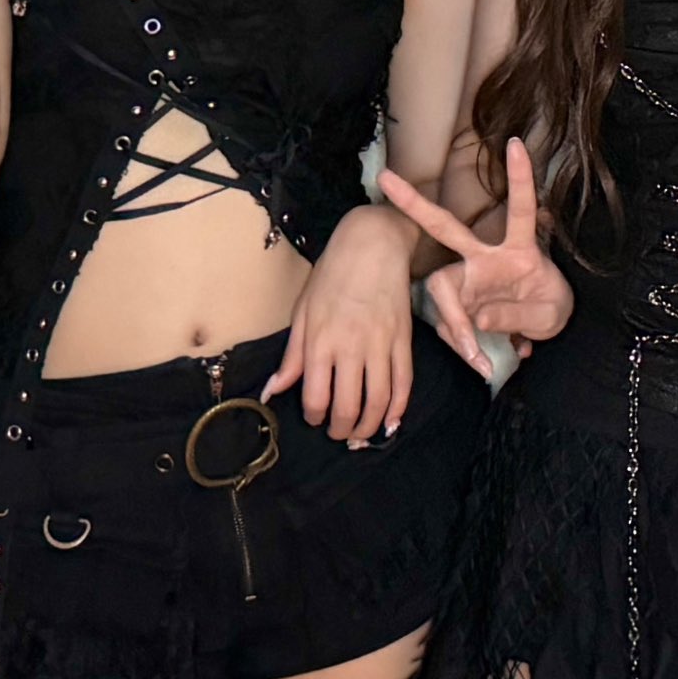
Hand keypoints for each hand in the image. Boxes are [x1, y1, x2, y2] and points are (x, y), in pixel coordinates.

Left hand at [266, 201, 423, 438]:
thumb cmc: (332, 275)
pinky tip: (389, 421)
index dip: (313, 416)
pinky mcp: (404, 340)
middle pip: (348, 407)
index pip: (316, 397)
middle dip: (341, 429)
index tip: (314, 417)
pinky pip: (404, 384)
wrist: (373, 245)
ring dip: (368, 427)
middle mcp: (351, 347)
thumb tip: (272, 391)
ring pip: (379, 401)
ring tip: (360, 433)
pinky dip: (398, 409)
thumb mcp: (303, 312)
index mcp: (320, 341)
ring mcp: (382, 345)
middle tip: (336, 432)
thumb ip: (291, 356)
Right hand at [377, 140, 576, 355]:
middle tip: (385, 180)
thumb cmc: (551, 309)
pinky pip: (450, 323)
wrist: (547, 331)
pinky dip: (462, 346)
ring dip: (456, 329)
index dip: (519, 179)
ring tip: (479, 360)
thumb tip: (475, 320)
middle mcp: (487, 257)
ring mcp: (470, 278)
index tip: (516, 144)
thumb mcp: (549, 315)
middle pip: (446, 228)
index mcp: (519, 249)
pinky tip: (481, 360)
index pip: (520, 209)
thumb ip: (516, 316)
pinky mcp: (461, 302)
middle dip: (415, 204)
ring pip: (441, 290)